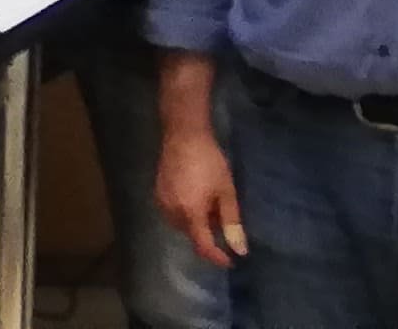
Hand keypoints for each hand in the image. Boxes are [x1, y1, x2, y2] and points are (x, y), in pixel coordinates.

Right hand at [157, 129, 246, 269]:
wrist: (184, 135)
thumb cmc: (210, 162)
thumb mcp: (226, 192)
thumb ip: (232, 223)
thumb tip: (240, 250)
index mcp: (191, 213)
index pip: (203, 246)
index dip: (217, 257)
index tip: (231, 261)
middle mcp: (172, 212)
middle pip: (191, 236)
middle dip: (208, 236)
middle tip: (223, 222)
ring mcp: (162, 203)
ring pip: (181, 226)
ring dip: (196, 225)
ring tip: (210, 208)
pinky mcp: (157, 194)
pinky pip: (172, 214)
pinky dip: (186, 215)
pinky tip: (195, 199)